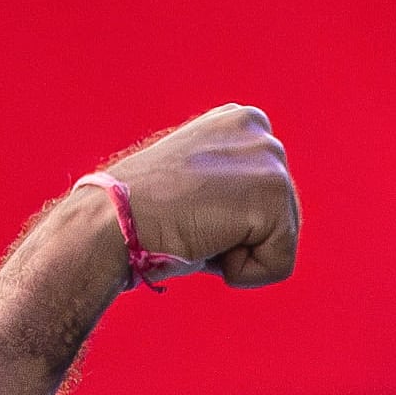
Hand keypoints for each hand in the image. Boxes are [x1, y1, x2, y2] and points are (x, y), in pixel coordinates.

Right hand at [86, 103, 301, 288]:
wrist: (113, 221)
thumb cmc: (143, 214)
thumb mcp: (195, 184)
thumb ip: (230, 187)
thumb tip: (250, 215)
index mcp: (240, 121)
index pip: (265, 198)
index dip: (228, 222)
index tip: (188, 208)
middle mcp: (259, 130)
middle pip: (281, 219)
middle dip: (238, 238)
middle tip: (190, 221)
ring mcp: (270, 158)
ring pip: (282, 243)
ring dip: (238, 255)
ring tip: (197, 229)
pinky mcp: (273, 195)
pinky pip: (280, 265)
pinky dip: (244, 273)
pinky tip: (208, 243)